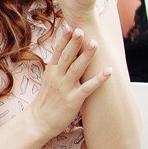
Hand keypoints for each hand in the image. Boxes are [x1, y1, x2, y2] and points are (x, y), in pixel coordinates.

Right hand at [26, 25, 111, 140]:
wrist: (38, 122)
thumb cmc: (46, 101)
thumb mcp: (49, 80)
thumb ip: (58, 67)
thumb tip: (65, 53)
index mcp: (51, 71)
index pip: (58, 52)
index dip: (64, 39)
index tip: (69, 26)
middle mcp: (57, 77)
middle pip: (67, 57)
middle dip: (74, 43)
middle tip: (82, 29)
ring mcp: (65, 88)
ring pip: (77, 69)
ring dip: (86, 56)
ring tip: (95, 44)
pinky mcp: (73, 100)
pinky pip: (88, 88)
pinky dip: (99, 79)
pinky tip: (109, 71)